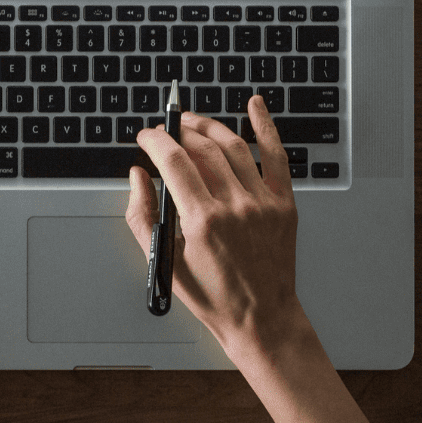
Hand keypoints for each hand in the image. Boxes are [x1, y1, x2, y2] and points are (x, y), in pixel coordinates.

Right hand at [125, 96, 309, 363]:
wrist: (261, 318)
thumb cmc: (212, 295)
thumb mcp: (164, 260)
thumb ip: (142, 214)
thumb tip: (137, 175)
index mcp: (202, 221)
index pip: (174, 161)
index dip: (155, 140)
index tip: (146, 136)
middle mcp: (235, 206)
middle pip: (202, 148)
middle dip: (178, 132)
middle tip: (165, 131)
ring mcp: (263, 203)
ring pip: (233, 146)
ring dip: (208, 127)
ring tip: (192, 122)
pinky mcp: (284, 204)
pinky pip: (276, 155)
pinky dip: (266, 126)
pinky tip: (256, 105)